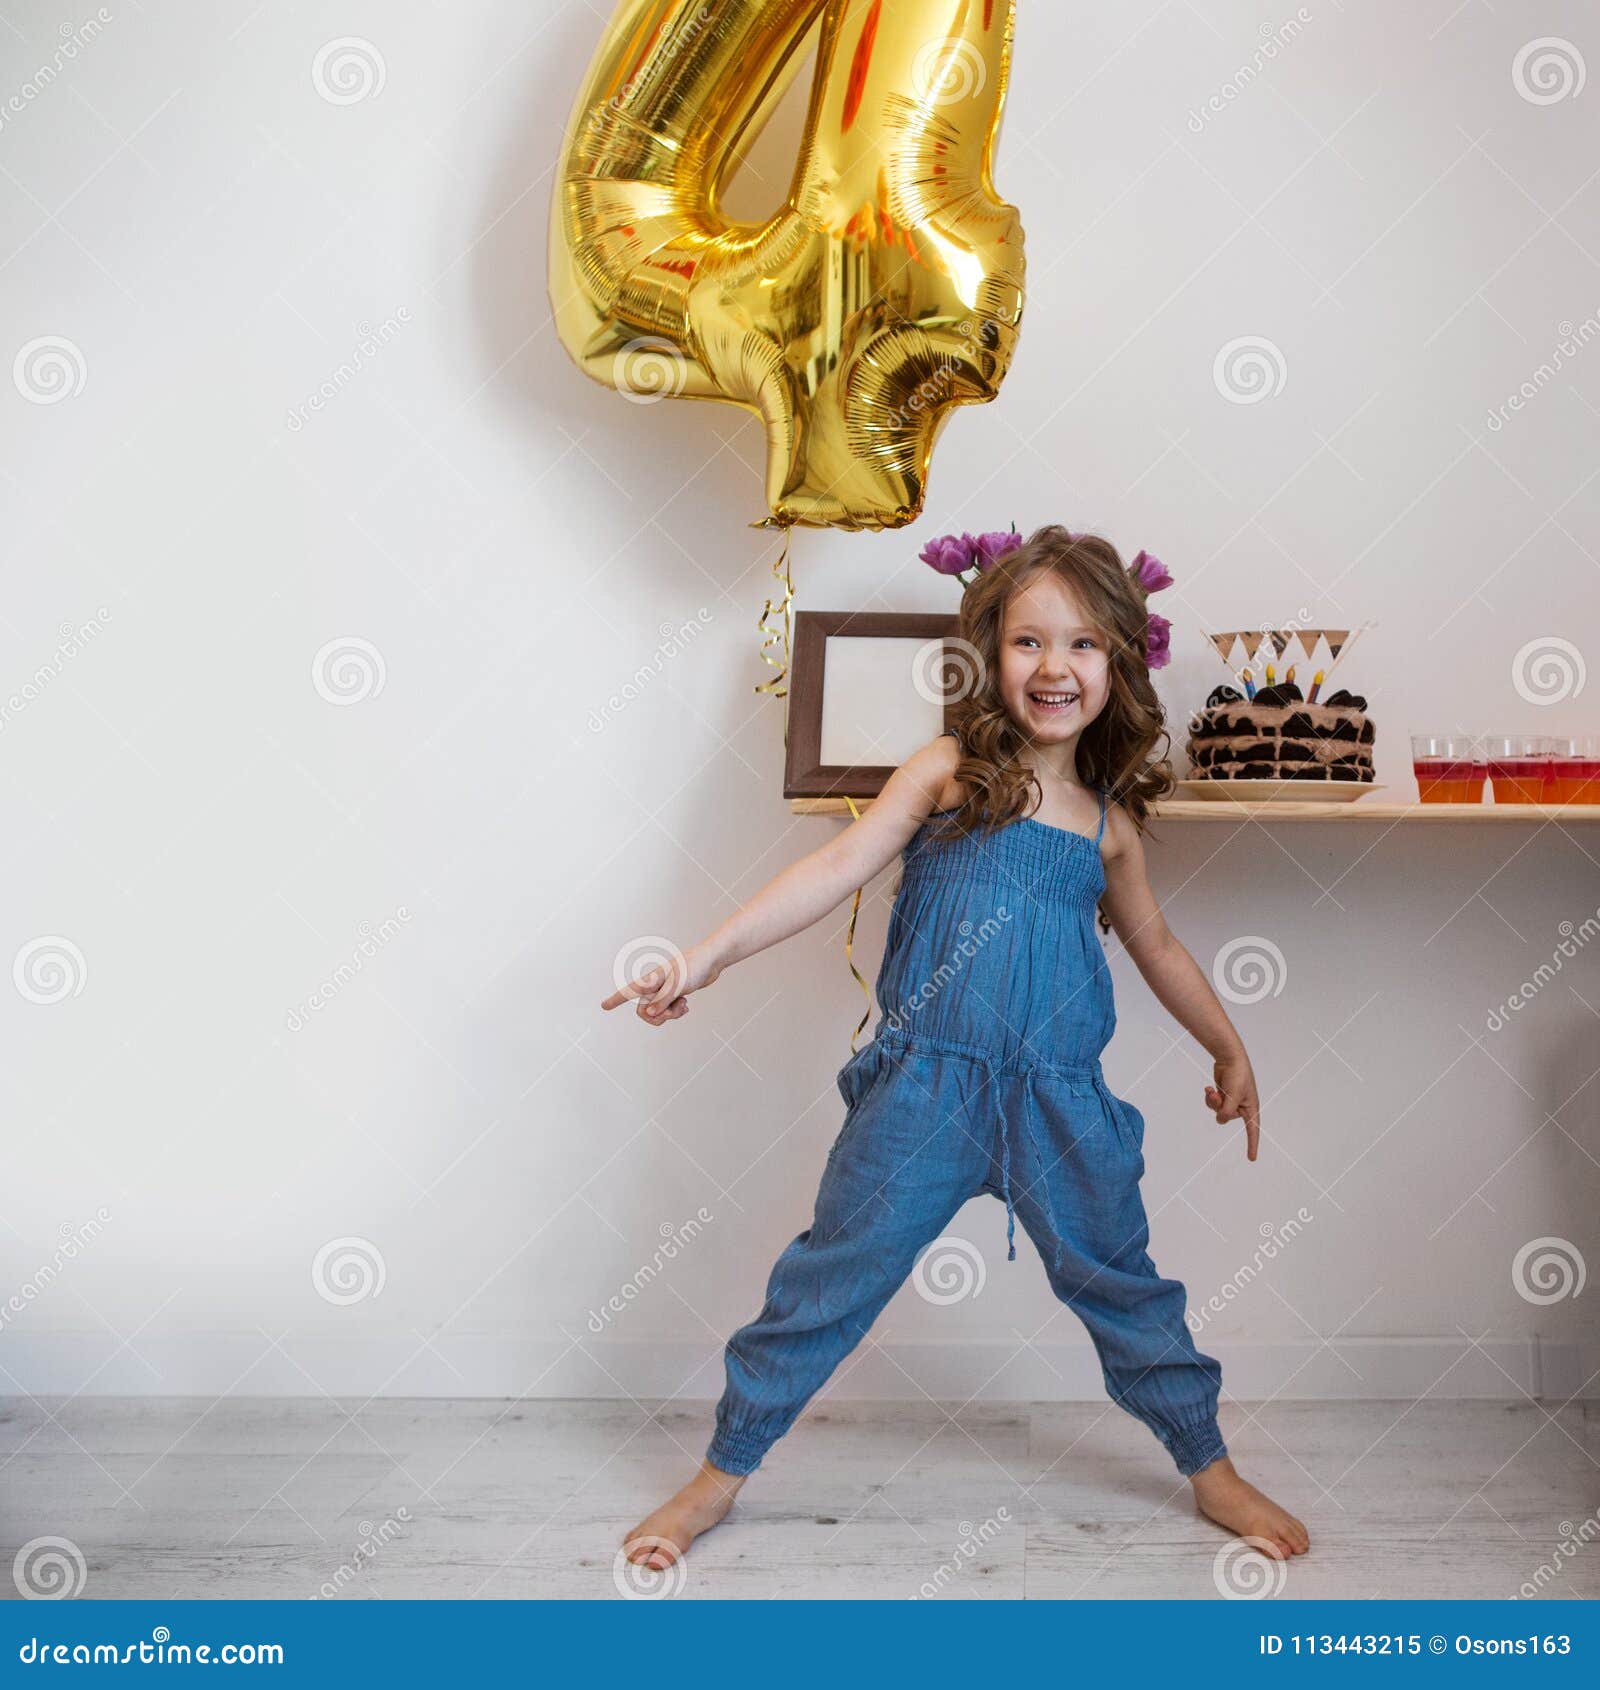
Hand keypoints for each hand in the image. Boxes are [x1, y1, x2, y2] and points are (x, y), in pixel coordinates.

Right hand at [600, 942, 722, 1026]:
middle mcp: (655, 985)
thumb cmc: (694, 967)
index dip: (616, 999)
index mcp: (652, 980)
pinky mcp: (674, 993)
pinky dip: (676, 1011)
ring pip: (658, 1011)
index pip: (629, 991)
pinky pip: (668, 1009)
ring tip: (683, 1005)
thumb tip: (649, 1013)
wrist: (712, 960)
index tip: (604, 1006)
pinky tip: (686, 1005)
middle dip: (659, 1017)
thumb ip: (662, 1000)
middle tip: (674, 1012)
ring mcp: (665, 990)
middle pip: (645, 1010)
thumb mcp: (678, 985)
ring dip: (670, 1014)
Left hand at [1204, 1051, 1260, 1161]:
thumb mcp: (1233, 1096)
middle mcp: (1242, 1105)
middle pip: (1227, 1118)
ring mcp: (1231, 1100)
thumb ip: (1227, 1111)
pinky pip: (1213, 1103)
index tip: (1251, 1158)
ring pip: (1218, 1111)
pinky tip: (1208, 1088)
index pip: (1253, 1129)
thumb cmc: (1237, 1075)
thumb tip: (1220, 1120)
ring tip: (1212, 1091)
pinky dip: (1210, 1097)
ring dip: (1212, 1102)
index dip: (1252, 1144)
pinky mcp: (1223, 1095)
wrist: (1229, 1057)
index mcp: (1251, 1107)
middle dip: (1219, 1108)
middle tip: (1219, 1096)